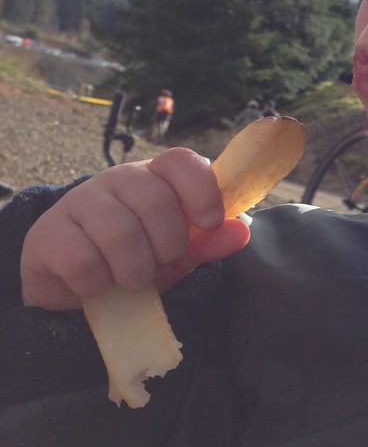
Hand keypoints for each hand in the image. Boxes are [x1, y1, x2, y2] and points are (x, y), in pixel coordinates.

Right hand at [20, 148, 250, 310]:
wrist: (70, 280)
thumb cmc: (132, 258)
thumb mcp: (176, 254)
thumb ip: (207, 243)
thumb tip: (242, 231)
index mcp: (154, 178)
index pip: (181, 161)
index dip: (201, 190)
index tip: (208, 223)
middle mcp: (116, 180)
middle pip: (155, 200)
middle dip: (167, 245)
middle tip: (160, 262)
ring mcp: (79, 201)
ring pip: (120, 232)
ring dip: (134, 270)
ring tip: (131, 279)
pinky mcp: (48, 233)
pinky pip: (83, 262)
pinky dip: (98, 285)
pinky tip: (96, 285)